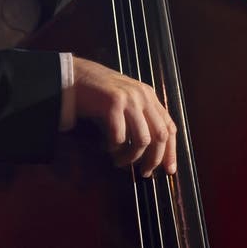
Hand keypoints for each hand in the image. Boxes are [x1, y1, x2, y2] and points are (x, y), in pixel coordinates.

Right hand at [72, 56, 176, 177]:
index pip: (169, 126)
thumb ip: (140, 116)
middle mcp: (142, 95)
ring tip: (119, 161)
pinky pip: (120, 137)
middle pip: (160, 136)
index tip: (169, 170)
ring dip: (131, 157)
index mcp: (148, 94)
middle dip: (154, 159)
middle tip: (144, 172)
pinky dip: (114, 147)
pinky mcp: (113, 103)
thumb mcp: (126, 99)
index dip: (171, 151)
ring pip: (143, 140)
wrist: (75, 75)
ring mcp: (129, 98)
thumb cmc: (98, 92)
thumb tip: (153, 150)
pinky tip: (106, 146)